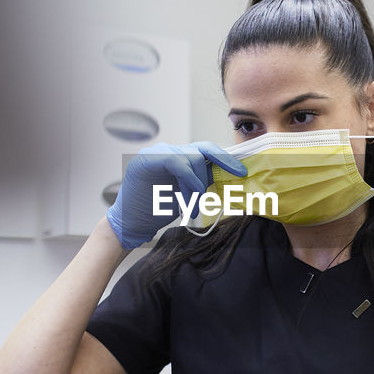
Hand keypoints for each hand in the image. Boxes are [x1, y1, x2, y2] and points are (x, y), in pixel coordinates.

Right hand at [106, 142, 245, 248]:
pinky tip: (187, 198)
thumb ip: (203, 179)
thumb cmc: (157, 209)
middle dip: (211, 175)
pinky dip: (188, 180)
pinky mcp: (147, 159)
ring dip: (196, 186)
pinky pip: (178, 162)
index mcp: (179, 156)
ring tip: (190, 207)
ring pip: (192, 158)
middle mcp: (168, 149)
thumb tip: (230, 174)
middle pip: (203, 152)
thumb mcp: (188, 192)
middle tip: (208, 198)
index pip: (207, 150)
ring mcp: (156, 152)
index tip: (242, 171)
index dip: (226, 158)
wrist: (131, 224)